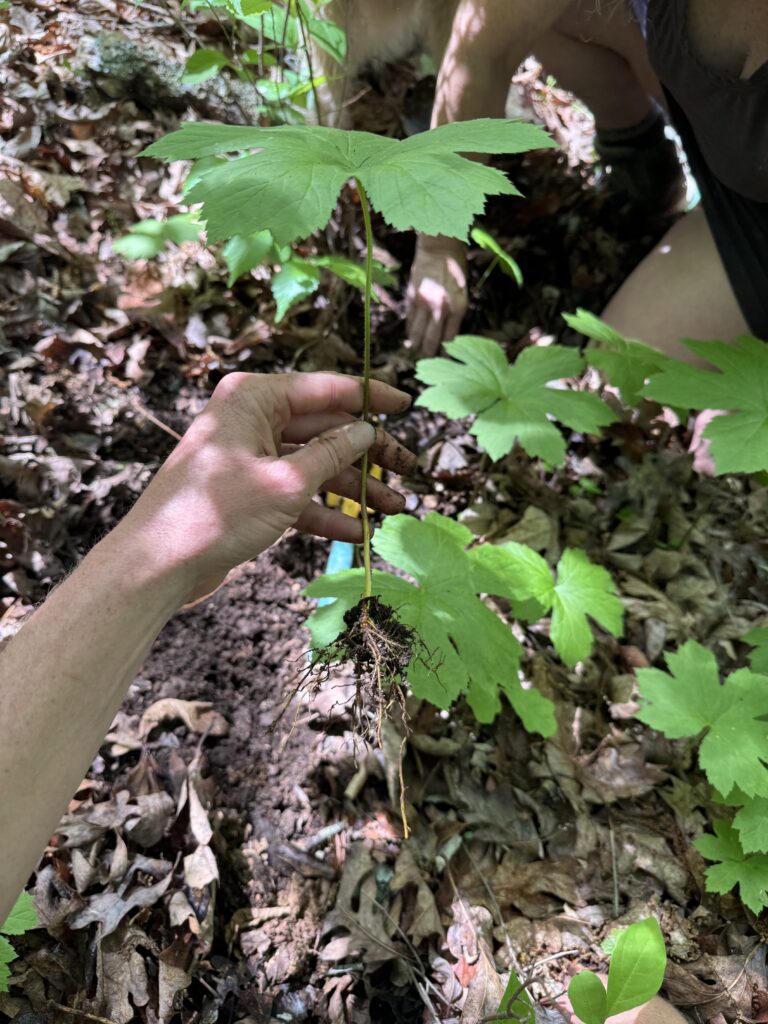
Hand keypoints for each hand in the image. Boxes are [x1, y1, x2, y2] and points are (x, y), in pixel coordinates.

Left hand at [119, 372, 415, 600]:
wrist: (161, 564)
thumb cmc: (218, 512)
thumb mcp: (286, 482)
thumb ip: (332, 454)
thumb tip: (367, 431)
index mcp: (255, 398)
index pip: (325, 389)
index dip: (369, 397)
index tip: (406, 404)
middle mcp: (252, 420)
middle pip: (325, 430)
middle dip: (367, 455)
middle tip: (409, 472)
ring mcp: (250, 457)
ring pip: (315, 465)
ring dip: (354, 489)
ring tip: (395, 508)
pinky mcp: (249, 493)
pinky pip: (297, 494)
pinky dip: (326, 512)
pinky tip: (359, 531)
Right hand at [406, 235, 467, 355]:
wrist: (439, 246)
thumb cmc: (456, 268)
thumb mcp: (462, 293)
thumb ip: (454, 314)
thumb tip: (445, 335)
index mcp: (457, 308)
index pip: (449, 339)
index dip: (445, 352)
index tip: (442, 360)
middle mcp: (440, 308)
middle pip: (431, 340)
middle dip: (428, 353)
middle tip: (426, 359)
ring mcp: (424, 302)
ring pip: (417, 332)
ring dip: (415, 343)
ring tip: (415, 349)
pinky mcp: (412, 296)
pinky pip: (409, 319)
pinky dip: (410, 328)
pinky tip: (410, 334)